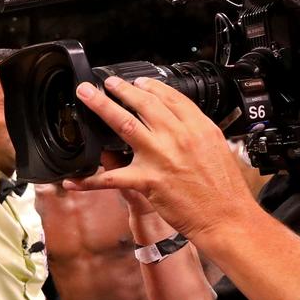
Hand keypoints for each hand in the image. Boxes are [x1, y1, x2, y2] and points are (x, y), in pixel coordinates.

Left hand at [63, 77, 257, 239]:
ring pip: (124, 124)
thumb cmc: (224, 188)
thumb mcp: (217, 146)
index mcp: (197, 127)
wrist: (226, 217)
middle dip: (122, 89)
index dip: (151, 86)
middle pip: (144, 103)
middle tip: (108, 82)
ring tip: (88, 96)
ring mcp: (160, 157)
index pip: (170, 97)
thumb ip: (195, 130)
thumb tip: (178, 120)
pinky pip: (112, 179)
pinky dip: (90, 180)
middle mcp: (178, 137)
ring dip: (102, 107)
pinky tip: (72, 179)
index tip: (138, 82)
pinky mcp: (148, 180)